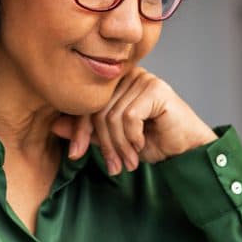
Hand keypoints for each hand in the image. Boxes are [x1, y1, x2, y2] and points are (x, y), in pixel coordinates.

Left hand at [52, 67, 215, 174]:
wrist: (186, 150)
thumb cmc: (153, 142)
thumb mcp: (113, 140)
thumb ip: (88, 131)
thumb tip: (54, 126)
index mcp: (115, 83)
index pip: (86, 103)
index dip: (78, 129)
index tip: (75, 154)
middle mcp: (128, 76)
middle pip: (97, 110)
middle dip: (103, 143)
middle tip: (115, 165)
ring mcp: (143, 79)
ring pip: (112, 116)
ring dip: (119, 145)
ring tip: (129, 160)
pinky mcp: (156, 89)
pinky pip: (129, 116)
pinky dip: (133, 137)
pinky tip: (142, 145)